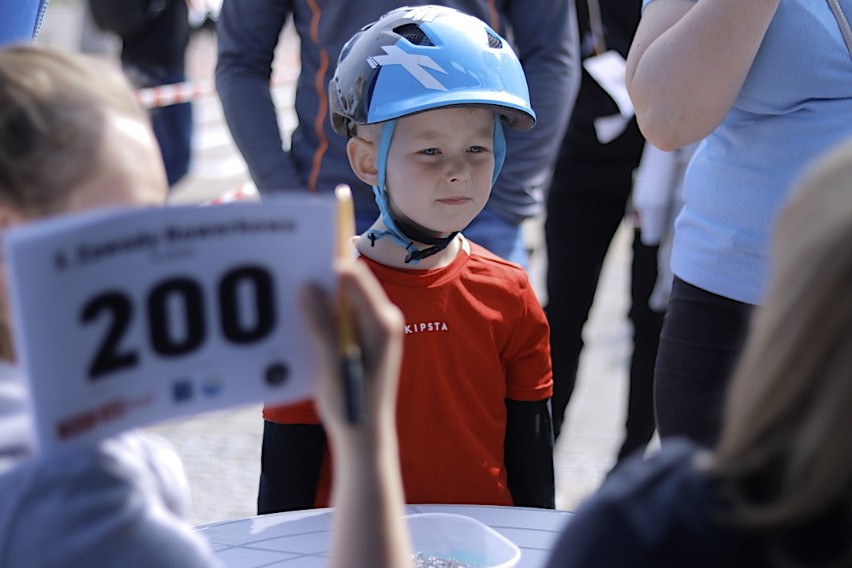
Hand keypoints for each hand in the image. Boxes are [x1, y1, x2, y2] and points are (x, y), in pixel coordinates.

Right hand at [299, 260, 402, 443]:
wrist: (364, 438)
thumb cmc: (351, 405)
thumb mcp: (331, 363)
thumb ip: (321, 324)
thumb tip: (308, 286)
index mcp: (382, 323)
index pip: (355, 276)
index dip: (328, 263)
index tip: (298, 258)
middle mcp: (384, 320)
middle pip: (351, 283)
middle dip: (322, 277)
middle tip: (290, 273)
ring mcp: (377, 329)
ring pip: (346, 298)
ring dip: (321, 296)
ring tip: (293, 296)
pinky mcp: (367, 339)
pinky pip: (345, 313)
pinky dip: (326, 312)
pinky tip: (304, 320)